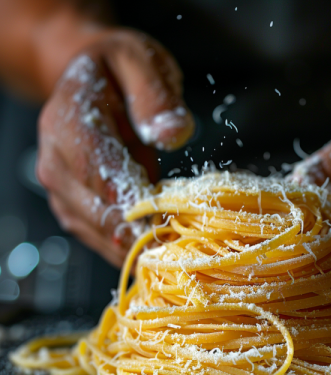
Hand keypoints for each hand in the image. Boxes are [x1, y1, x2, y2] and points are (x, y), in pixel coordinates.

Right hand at [37, 29, 193, 266]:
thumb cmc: (117, 73)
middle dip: (136, 230)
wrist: (90, 83)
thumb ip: (155, 95)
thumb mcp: (141, 63)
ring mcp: (60, 185)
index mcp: (69, 118)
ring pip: (94, 229)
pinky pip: (95, 235)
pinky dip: (123, 247)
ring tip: (167, 256)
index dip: (130, 199)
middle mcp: (55, 157)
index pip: (96, 167)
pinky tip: (149, 252)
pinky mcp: (72, 203)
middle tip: (176, 248)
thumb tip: (173, 133)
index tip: (161, 222)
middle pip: (94, 207)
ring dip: (131, 246)